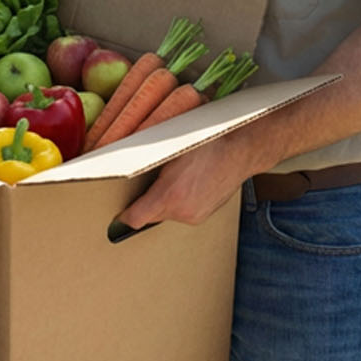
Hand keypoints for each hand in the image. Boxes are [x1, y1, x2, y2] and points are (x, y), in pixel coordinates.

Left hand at [117, 135, 251, 228]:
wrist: (241, 150)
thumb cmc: (206, 142)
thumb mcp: (170, 147)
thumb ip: (144, 160)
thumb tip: (121, 160)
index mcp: (170, 195)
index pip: (135, 218)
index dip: (124, 215)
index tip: (119, 209)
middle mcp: (182, 211)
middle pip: (150, 216)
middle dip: (145, 203)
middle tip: (146, 184)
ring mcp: (194, 215)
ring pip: (166, 214)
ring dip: (164, 201)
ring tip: (173, 179)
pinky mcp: (203, 215)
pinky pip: (182, 212)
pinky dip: (179, 202)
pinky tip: (187, 183)